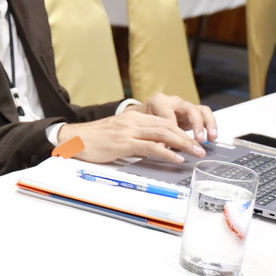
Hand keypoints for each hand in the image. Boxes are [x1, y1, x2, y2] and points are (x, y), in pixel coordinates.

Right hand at [58, 106, 209, 164]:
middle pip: (167, 126)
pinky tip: (176, 158)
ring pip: (163, 134)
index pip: (163, 122)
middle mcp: (132, 121)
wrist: (73, 139)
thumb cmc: (93, 139)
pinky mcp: (123, 142)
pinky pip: (150, 146)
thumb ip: (136, 138)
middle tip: (202, 148)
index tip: (193, 140)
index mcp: (132, 117)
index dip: (181, 130)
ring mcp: (128, 131)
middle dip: (187, 137)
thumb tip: (155, 149)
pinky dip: (166, 152)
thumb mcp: (118, 135)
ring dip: (183, 144)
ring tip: (196, 152)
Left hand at [138, 93, 216, 142]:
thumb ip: (151, 135)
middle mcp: (174, 101)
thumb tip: (161, 147)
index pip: (169, 116)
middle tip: (198, 140)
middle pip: (190, 110)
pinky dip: (211, 125)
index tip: (172, 144)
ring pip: (201, 110)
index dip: (171, 131)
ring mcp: (185, 105)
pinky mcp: (193, 111)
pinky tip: (212, 138)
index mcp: (159, 102)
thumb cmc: (144, 120)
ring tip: (211, 139)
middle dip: (196, 125)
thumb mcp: (144, 126)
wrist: (145, 113)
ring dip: (208, 125)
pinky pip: (206, 114)